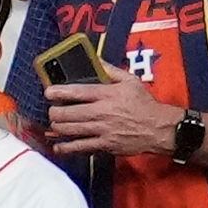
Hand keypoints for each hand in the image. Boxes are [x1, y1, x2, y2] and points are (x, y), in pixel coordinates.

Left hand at [44, 69, 184, 158]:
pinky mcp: (103, 145)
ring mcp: (101, 130)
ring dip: (57, 128)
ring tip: (55, 125)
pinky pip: (78, 147)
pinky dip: (64, 147)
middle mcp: (102, 112)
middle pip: (67, 113)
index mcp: (107, 94)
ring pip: (69, 130)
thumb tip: (96, 60)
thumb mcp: (130, 81)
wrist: (158, 127)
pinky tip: (58, 146)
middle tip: (53, 111)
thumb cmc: (144, 104)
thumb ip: (110, 70)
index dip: (59, 92)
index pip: (78, 91)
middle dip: (54, 112)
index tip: (48, 92)